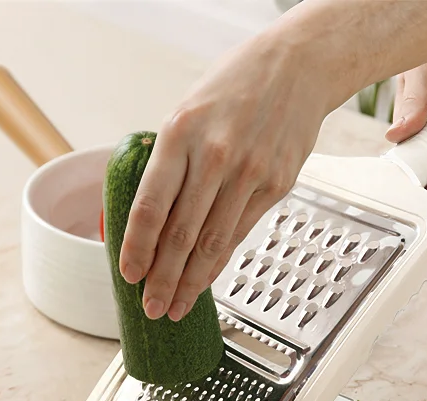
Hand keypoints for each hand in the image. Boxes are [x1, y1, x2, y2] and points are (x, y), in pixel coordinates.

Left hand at [118, 34, 328, 321]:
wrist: (298, 66)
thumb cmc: (236, 85)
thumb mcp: (188, 110)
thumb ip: (172, 160)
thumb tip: (153, 215)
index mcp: (181, 133)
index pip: (151, 204)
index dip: (137, 247)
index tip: (128, 274)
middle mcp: (215, 156)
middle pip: (181, 234)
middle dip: (163, 279)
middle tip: (151, 308)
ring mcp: (249, 173)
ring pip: (213, 243)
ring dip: (191, 282)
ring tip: (176, 306)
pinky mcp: (276, 185)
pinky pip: (241, 233)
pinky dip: (220, 262)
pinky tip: (207, 279)